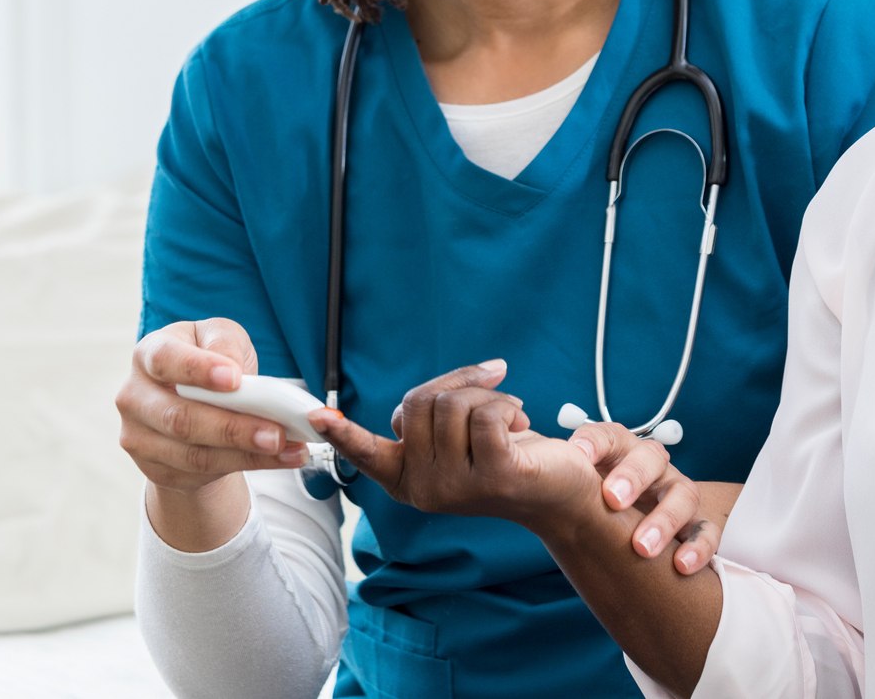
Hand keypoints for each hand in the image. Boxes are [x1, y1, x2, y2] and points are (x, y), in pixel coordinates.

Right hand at [115, 317, 311, 494]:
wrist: (192, 402)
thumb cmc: (209, 360)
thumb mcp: (220, 338)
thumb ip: (225, 345)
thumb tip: (232, 370)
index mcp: (149, 353)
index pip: (166, 360)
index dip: (199, 370)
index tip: (234, 379)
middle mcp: (135, 397)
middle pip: (180, 419)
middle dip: (233, 428)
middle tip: (276, 433)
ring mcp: (140, 438)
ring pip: (194, 455)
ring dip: (246, 455)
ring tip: (287, 448)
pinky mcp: (157, 469)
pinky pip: (201, 473)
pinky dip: (244, 466)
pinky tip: (277, 459)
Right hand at [311, 361, 600, 531]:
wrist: (560, 491)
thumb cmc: (507, 454)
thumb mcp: (459, 434)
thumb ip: (435, 412)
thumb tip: (450, 383)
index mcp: (407, 479)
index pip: (367, 454)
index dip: (342, 433)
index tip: (314, 416)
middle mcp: (424, 489)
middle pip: (418, 403)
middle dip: (458, 384)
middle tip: (491, 392)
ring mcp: (456, 487)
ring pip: (451, 404)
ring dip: (487, 395)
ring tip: (510, 414)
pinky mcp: (493, 476)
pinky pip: (485, 413)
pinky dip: (507, 404)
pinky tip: (522, 423)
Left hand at [573, 423, 739, 574]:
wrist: (623, 532)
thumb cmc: (595, 504)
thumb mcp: (575, 486)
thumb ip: (558, 474)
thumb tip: (529, 472)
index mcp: (621, 452)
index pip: (610, 435)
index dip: (596, 442)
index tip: (578, 455)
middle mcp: (653, 468)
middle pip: (652, 457)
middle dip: (633, 477)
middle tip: (612, 500)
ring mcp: (677, 495)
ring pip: (684, 495)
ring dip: (665, 520)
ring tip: (642, 548)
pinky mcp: (695, 525)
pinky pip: (707, 532)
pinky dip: (698, 547)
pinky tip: (680, 565)